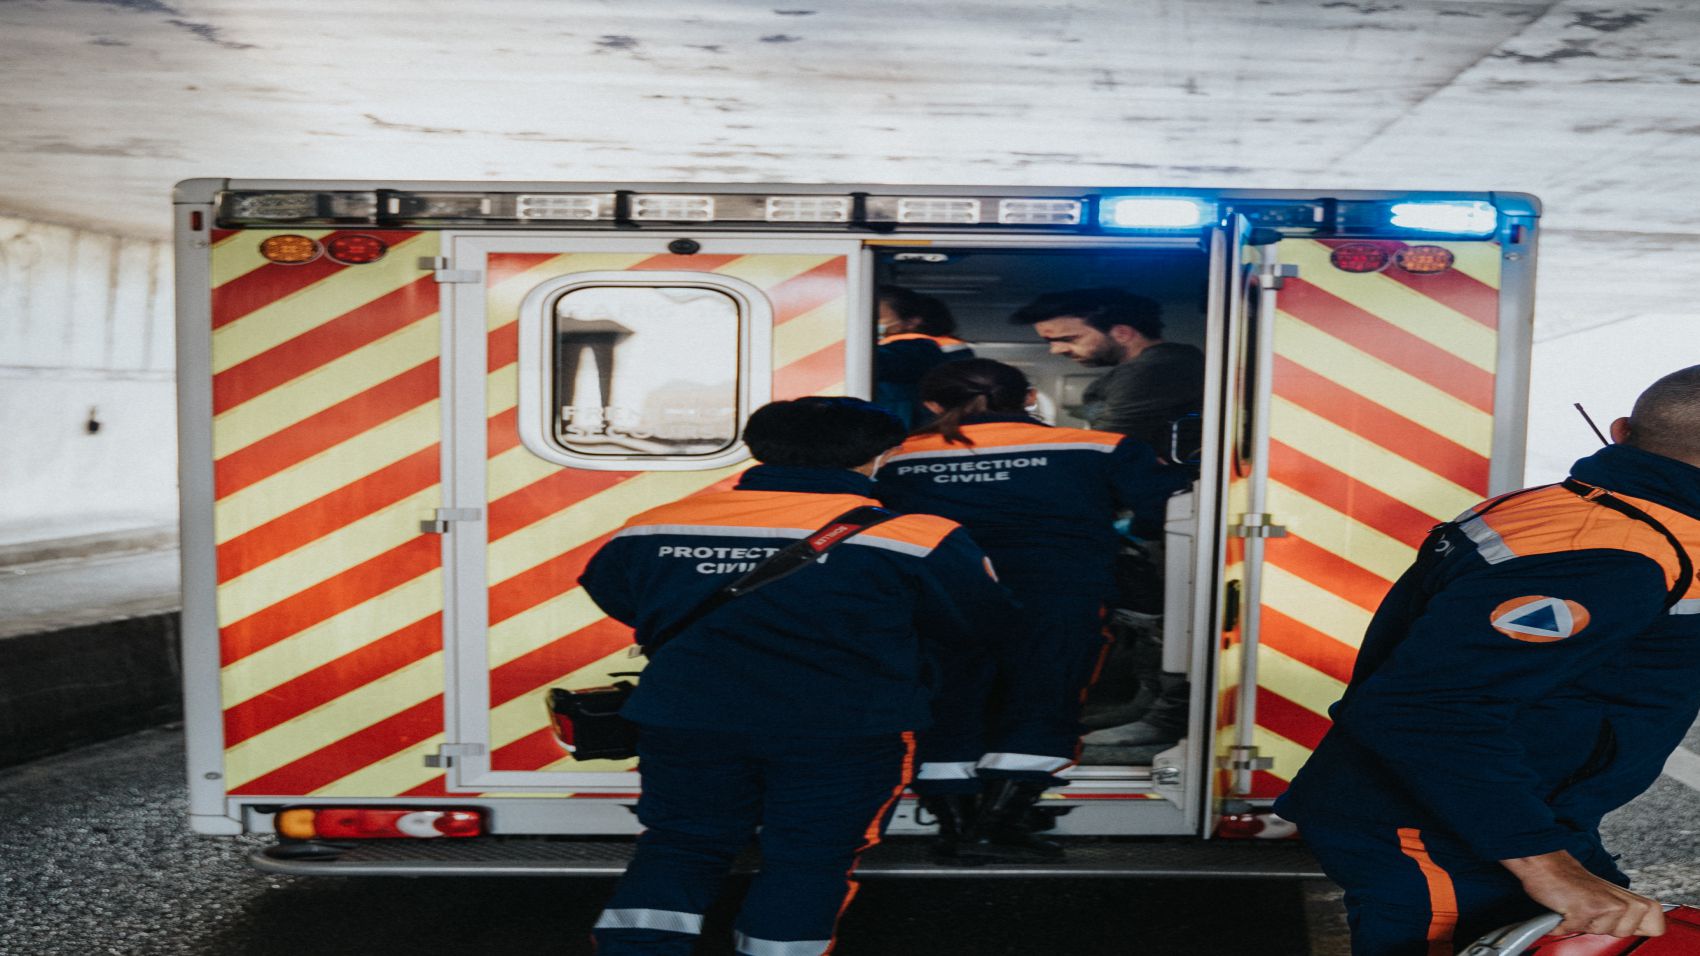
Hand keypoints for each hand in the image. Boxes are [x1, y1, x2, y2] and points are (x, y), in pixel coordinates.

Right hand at [1501, 850, 1665, 937]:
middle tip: (1589, 910)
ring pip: (1602, 933)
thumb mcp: (1604, 897)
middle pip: (1626, 933)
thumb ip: (1623, 914)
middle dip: (1602, 928)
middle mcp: (1623, 900)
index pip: (1656, 925)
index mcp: (1629, 897)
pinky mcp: (1589, 908)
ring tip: (1576, 907)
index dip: (1638, 928)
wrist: (1543, 863)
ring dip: (1582, 924)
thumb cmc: (1569, 881)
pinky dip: (1565, 923)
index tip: (1618, 919)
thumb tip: (1634, 930)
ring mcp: (1608, 904)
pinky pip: (1578, 928)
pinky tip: (1564, 910)